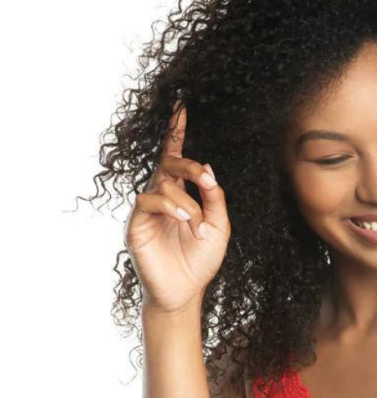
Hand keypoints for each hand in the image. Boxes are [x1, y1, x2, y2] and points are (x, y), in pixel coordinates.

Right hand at [124, 100, 230, 313]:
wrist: (186, 291)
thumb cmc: (200, 260)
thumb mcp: (219, 226)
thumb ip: (214, 198)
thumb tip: (206, 169)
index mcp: (181, 194)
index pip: (176, 158)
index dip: (177, 132)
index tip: (181, 107)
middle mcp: (162, 197)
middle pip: (169, 163)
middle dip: (187, 165)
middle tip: (203, 177)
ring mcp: (147, 210)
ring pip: (163, 184)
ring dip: (186, 202)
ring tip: (196, 225)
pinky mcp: (136, 224)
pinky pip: (149, 201)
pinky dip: (170, 207)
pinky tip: (184, 221)